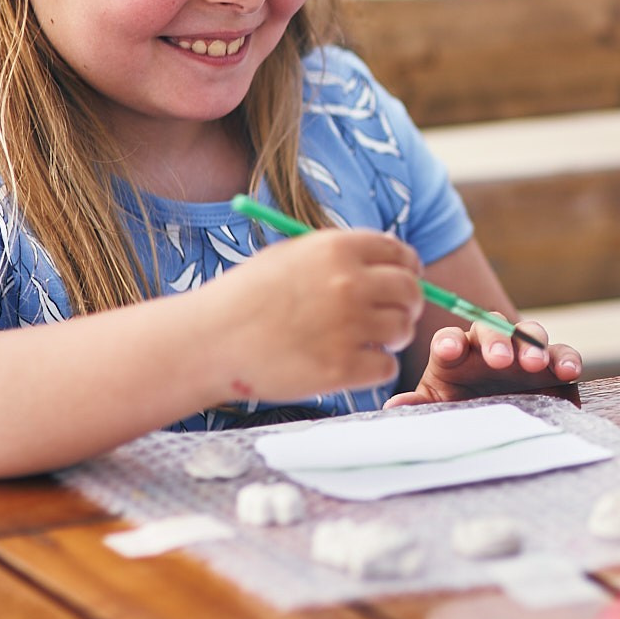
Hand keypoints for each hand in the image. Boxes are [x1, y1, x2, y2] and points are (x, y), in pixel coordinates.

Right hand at [204, 229, 422, 403]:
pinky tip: (351, 365)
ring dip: (391, 337)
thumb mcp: (290, 256)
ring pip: (402, 329)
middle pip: (410, 291)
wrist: (209, 341)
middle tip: (393, 315)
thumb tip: (388, 262)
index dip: (406, 269)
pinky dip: (374, 369)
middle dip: (407, 304)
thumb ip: (338, 256)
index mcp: (337, 249)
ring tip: (366, 341)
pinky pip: (386, 368)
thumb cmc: (245, 297)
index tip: (402, 281)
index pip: (399, 253)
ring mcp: (348, 327)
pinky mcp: (342, 369)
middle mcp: (349, 284)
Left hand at [389, 321, 583, 405]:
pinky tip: (569, 371)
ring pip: (528, 333)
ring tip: (534, 364)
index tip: (449, 352)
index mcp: (456, 354)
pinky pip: (562, 353)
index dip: (449, 342)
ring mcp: (523, 353)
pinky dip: (567, 358)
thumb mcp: (439, 411)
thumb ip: (420, 406)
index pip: (449, 338)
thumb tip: (394, 405)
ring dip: (532, 345)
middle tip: (500, 361)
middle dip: (496, 340)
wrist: (500, 428)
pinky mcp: (552, 365)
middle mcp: (489, 346)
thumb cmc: (462, 412)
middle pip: (491, 327)